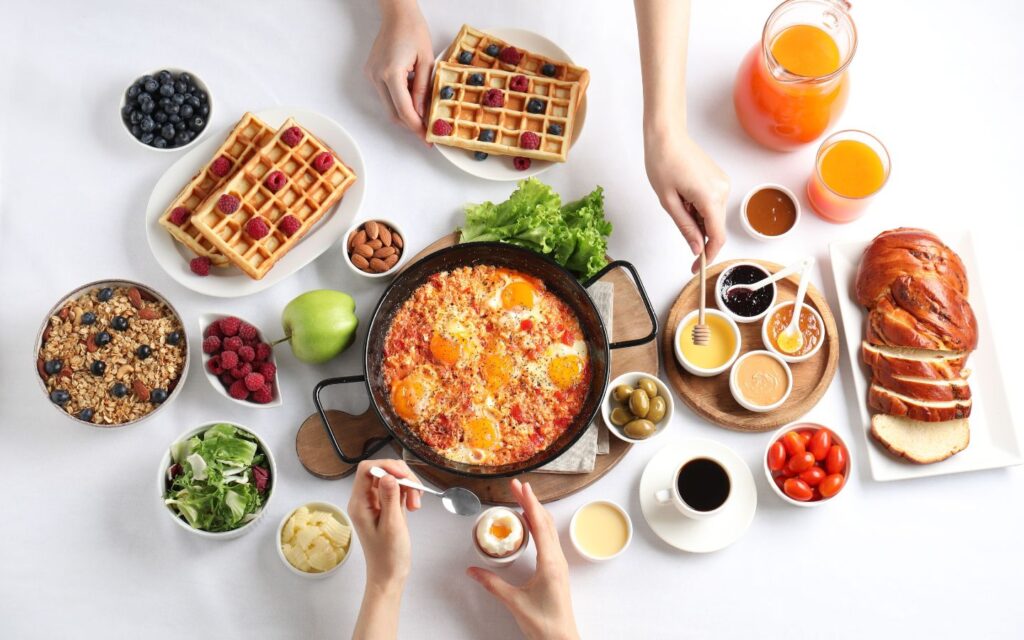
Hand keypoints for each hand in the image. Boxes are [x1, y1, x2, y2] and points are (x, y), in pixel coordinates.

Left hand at [347, 459, 422, 588]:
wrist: (389, 575)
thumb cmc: (388, 555)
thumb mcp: (392, 525)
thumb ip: (390, 498)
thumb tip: (388, 475)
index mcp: (359, 503)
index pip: (367, 470)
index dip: (386, 466)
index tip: (404, 476)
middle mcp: (365, 500)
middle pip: (382, 471)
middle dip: (401, 477)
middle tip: (415, 494)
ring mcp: (376, 502)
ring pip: (392, 478)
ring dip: (408, 485)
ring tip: (416, 505)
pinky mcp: (386, 506)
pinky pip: (397, 489)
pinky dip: (408, 492)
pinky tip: (414, 505)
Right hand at [364, 0, 433, 141]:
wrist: (397, 14)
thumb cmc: (414, 31)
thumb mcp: (426, 61)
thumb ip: (423, 90)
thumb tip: (422, 114)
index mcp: (391, 73)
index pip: (404, 110)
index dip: (416, 127)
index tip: (427, 137)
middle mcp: (377, 77)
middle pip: (393, 114)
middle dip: (410, 126)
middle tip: (426, 133)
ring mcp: (372, 76)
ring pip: (389, 107)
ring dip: (405, 114)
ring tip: (423, 117)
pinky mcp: (371, 73)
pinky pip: (386, 96)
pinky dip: (399, 102)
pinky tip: (412, 99)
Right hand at [466, 480, 579, 639]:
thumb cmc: (544, 623)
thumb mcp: (514, 602)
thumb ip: (492, 584)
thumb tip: (472, 570)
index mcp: (550, 563)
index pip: (539, 525)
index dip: (529, 503)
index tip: (521, 486)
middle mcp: (557, 559)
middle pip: (545, 522)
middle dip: (531, 502)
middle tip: (517, 486)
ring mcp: (558, 564)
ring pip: (548, 530)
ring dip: (536, 512)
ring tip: (522, 499)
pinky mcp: (556, 570)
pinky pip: (548, 540)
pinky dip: (539, 526)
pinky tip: (530, 525)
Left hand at [644, 129, 729, 271]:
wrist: (667, 136)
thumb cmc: (663, 162)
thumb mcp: (668, 201)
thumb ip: (685, 227)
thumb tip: (696, 248)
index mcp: (710, 197)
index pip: (717, 236)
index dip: (708, 255)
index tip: (697, 266)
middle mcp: (723, 191)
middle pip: (716, 227)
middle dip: (699, 234)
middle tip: (677, 222)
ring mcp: (723, 184)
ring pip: (714, 216)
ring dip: (698, 219)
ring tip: (677, 201)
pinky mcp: (720, 180)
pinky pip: (713, 204)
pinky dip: (700, 208)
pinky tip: (685, 196)